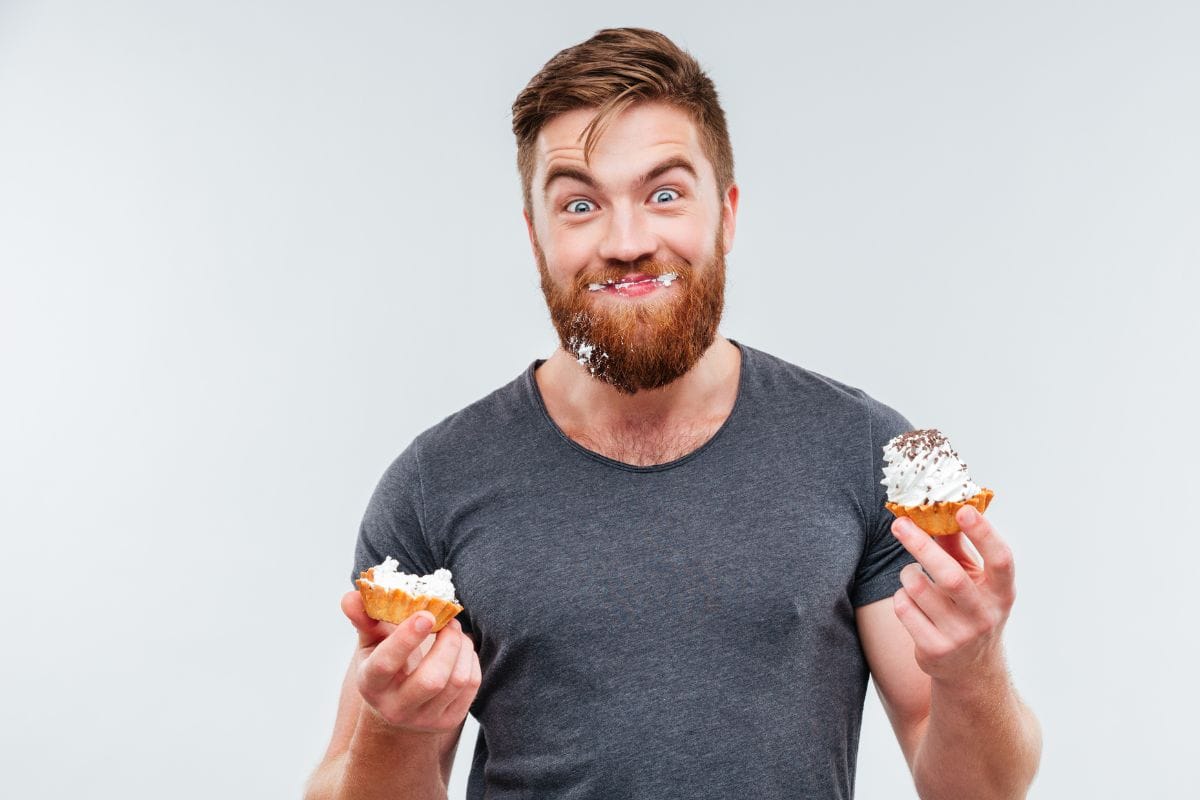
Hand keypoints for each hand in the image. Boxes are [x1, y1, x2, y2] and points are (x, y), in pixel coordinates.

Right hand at [340, 590, 480, 734]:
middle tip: (448, 620)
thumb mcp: (370, 643)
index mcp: (371, 684)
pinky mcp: (449, 720)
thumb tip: (351, 596)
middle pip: (430, 679)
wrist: (398, 708)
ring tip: (454, 631)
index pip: (386, 664)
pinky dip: (470, 659)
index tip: (426, 615)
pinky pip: (471, 684)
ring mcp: (425, 719)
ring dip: (462, 647)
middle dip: (447, 643)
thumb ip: (364, 618)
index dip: (406, 638)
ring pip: (457, 680)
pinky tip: (460, 649)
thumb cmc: (385, 664)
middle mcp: (396, 708)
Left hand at [889, 506, 1015, 685]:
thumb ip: (958, 546)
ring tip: (912, 573)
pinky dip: (901, 596)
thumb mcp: (974, 579)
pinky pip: (904, 608)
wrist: (970, 669)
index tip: (964, 510)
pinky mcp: (935, 649)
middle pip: (951, 576)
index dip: (984, 534)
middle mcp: (985, 615)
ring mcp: (960, 636)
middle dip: (921, 545)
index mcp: (1001, 593)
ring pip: (918, 589)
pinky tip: (910, 600)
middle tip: (900, 524)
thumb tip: (940, 508)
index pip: (1000, 560)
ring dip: (907, 573)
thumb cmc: (969, 608)